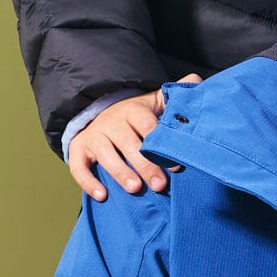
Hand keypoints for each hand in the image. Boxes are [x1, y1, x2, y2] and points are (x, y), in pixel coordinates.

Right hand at [68, 75, 202, 200]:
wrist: (101, 113)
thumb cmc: (136, 116)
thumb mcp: (155, 103)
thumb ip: (175, 96)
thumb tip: (197, 80)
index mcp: (133, 110)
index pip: (147, 125)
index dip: (160, 144)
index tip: (175, 166)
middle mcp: (112, 121)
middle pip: (128, 143)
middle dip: (145, 165)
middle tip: (160, 185)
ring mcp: (94, 135)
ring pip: (105, 154)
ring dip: (120, 173)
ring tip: (135, 189)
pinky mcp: (79, 149)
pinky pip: (78, 166)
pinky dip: (88, 181)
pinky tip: (102, 196)